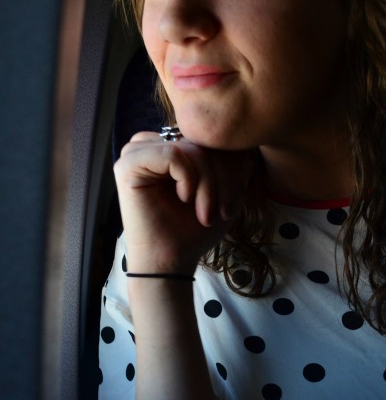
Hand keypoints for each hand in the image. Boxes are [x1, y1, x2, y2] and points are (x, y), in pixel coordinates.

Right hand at [113, 131, 251, 273]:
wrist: (171, 262)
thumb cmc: (194, 230)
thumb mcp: (225, 191)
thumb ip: (233, 163)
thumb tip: (242, 143)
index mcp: (174, 146)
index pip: (213, 138)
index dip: (233, 168)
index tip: (231, 205)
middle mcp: (154, 144)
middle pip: (204, 141)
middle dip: (224, 179)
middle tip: (222, 212)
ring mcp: (139, 152)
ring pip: (192, 148)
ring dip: (208, 184)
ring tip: (206, 212)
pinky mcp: (129, 164)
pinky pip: (173, 155)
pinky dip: (188, 179)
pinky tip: (184, 199)